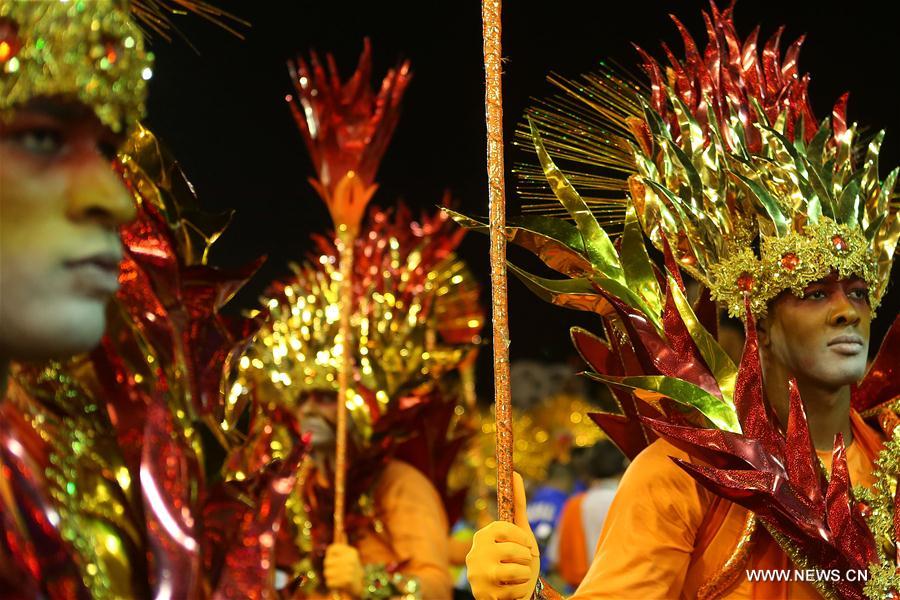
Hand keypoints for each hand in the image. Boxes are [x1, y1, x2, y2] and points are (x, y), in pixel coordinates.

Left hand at [324, 543, 364, 597]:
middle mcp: (350, 560)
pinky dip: (332, 584)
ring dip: (330, 577)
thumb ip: (343, 545)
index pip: (331, 548)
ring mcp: (349, 571)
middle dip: (329, 568)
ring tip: (338, 577)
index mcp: (351, 552)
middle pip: (327, 562)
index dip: (330, 554)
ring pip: (326, 573)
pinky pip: (329, 582)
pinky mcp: (346, 582)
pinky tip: (338, 584)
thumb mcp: (350, 555)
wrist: (361, 585)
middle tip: (336, 570)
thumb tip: (342, 532)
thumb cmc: (352, 568)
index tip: (333, 558)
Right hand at [466, 473, 539, 599]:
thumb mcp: (519, 533)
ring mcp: (477, 575)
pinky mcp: (484, 595)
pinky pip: (517, 591)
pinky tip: (511, 591)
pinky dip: (521, 591)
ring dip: (525, 575)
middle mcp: (475, 553)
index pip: (506, 529)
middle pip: (515, 551)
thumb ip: (517, 504)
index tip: (526, 545)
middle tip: (520, 564)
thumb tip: (515, 472)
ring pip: (518, 571)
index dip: (522, 539)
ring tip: (515, 578)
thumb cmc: (516, 559)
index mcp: (482, 535)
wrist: (509, 593)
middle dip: (525, 559)